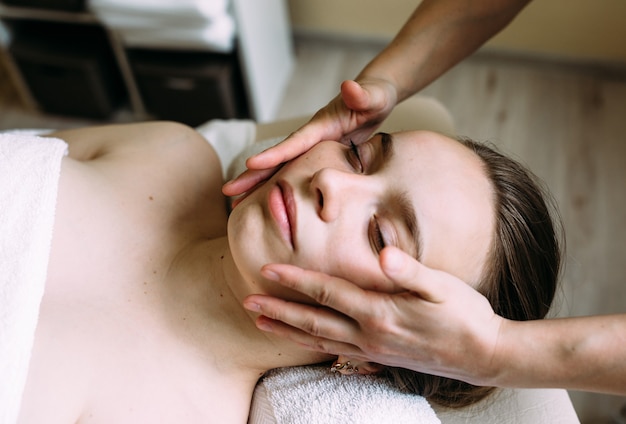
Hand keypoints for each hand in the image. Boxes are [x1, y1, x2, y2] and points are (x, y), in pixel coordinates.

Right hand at [222, 78, 397, 196]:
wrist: (374, 97)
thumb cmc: (376, 96)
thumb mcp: (375, 95)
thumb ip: (363, 93)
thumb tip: (349, 85)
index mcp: (321, 125)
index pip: (295, 142)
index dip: (274, 154)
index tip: (250, 164)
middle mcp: (310, 136)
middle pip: (277, 157)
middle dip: (252, 174)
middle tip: (228, 191)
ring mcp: (311, 146)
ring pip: (280, 168)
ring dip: (258, 184)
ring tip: (236, 203)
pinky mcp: (315, 155)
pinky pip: (292, 173)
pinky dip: (277, 186)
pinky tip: (266, 201)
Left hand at [243, 246, 504, 385]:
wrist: (484, 354)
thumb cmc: (465, 314)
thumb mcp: (443, 286)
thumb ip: (411, 270)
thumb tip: (384, 253)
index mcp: (380, 310)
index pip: (327, 291)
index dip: (295, 280)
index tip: (266, 270)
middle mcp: (370, 333)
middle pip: (313, 320)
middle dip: (278, 312)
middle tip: (247, 304)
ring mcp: (373, 350)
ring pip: (319, 340)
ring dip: (287, 331)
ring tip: (261, 325)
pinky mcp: (380, 358)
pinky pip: (336, 352)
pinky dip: (312, 346)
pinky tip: (303, 342)